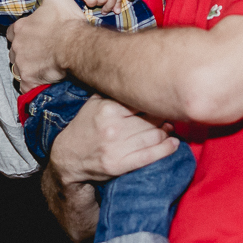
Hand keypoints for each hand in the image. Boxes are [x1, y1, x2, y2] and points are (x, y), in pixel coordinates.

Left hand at [7, 0, 85, 89]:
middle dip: (26, 52)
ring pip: (21, 68)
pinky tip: (42, 82)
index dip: (24, 34)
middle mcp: (17, 47)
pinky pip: (26, 85)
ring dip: (29, 67)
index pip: (13, 32)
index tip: (36, 36)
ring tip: (45, 66)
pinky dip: (32, 84)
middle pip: (16, 52)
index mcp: (20, 28)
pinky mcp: (30, 80)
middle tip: (43, 52)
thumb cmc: (68, 23)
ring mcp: (22, 65)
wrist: (79, 47)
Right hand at [42, 95, 180, 240]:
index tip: (164, 99)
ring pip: (154, 135)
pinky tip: (174, 143)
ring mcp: (116, 147)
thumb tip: (142, 77)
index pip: (142, 101)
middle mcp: (112, 127)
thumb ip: (114, 91)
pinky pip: (150, 155)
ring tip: (169, 128)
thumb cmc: (86, 127)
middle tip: (169, 115)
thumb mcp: (94, 103)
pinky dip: (166, 149)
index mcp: (107, 108)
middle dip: (163, 116)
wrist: (68, 158)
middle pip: (152, 118)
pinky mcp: (119, 165)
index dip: (156, 100)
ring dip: (166, 132)